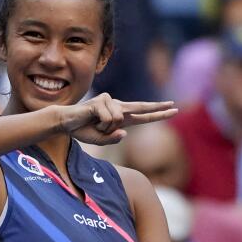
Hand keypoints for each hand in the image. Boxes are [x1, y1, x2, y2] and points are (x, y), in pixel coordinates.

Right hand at [59, 93, 177, 145]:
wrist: (66, 122)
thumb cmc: (82, 130)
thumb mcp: (100, 140)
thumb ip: (113, 139)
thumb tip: (124, 133)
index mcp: (121, 117)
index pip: (143, 115)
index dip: (158, 113)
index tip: (173, 109)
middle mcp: (118, 107)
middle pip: (142, 107)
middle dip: (159, 109)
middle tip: (175, 107)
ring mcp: (110, 102)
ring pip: (119, 120)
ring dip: (105, 128)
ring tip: (94, 124)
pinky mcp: (101, 101)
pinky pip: (108, 119)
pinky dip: (100, 124)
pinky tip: (91, 120)